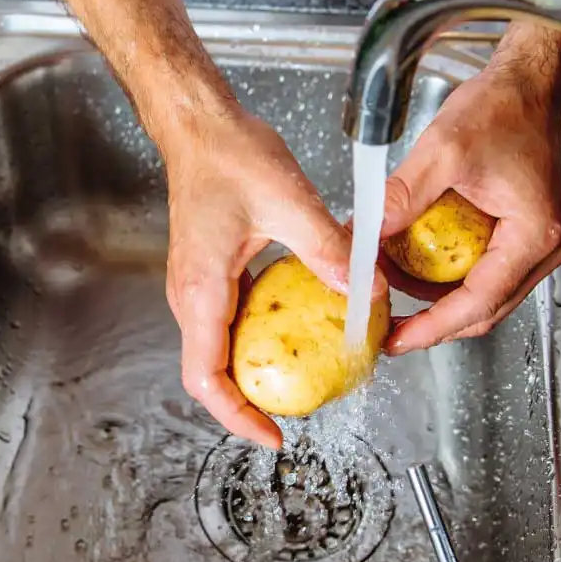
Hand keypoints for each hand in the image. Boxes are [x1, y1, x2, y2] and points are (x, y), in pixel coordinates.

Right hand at [161, 101, 385, 448]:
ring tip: (300, 380)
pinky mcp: (211, 273)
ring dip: (254, 373)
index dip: (237, 417)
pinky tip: (295, 330)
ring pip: (220, 351)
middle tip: (296, 415)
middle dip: (250, 403)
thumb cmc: (227, 154)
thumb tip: (367, 290)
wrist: (199, 125)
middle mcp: (192, 295)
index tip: (273, 436)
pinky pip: (230, 323)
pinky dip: (258, 340)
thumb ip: (328, 250)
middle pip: (211, 374)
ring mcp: (198, 285)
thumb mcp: (288, 202)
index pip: (207, 378)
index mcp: (202, 289)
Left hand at [379, 25, 560, 354]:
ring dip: (436, 299)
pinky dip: (445, 276)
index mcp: (533, 236)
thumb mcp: (443, 151)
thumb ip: (403, 197)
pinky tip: (411, 266)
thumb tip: (364, 236)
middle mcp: (542, 248)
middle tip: (388, 326)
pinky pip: (481, 271)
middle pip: (483, 310)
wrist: (527, 84)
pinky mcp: (519, 233)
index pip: (479, 302)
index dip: (433, 327)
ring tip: (391, 289)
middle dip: (432, 321)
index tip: (397, 339)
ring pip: (481, 294)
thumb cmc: (503, 109)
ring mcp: (533, 243)